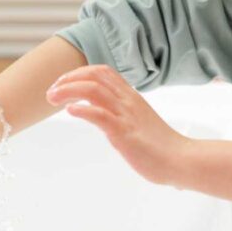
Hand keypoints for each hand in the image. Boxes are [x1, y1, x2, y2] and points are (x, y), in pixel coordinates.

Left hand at [46, 64, 192, 185]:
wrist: (180, 160)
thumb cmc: (160, 146)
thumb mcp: (139, 121)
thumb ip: (123, 114)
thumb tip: (104, 116)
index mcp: (131, 97)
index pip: (103, 71)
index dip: (79, 73)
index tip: (63, 84)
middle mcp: (128, 101)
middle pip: (94, 76)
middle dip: (68, 79)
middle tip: (51, 93)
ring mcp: (126, 115)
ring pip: (93, 90)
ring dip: (68, 90)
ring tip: (52, 98)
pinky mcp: (124, 133)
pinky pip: (100, 114)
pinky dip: (82, 109)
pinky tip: (70, 111)